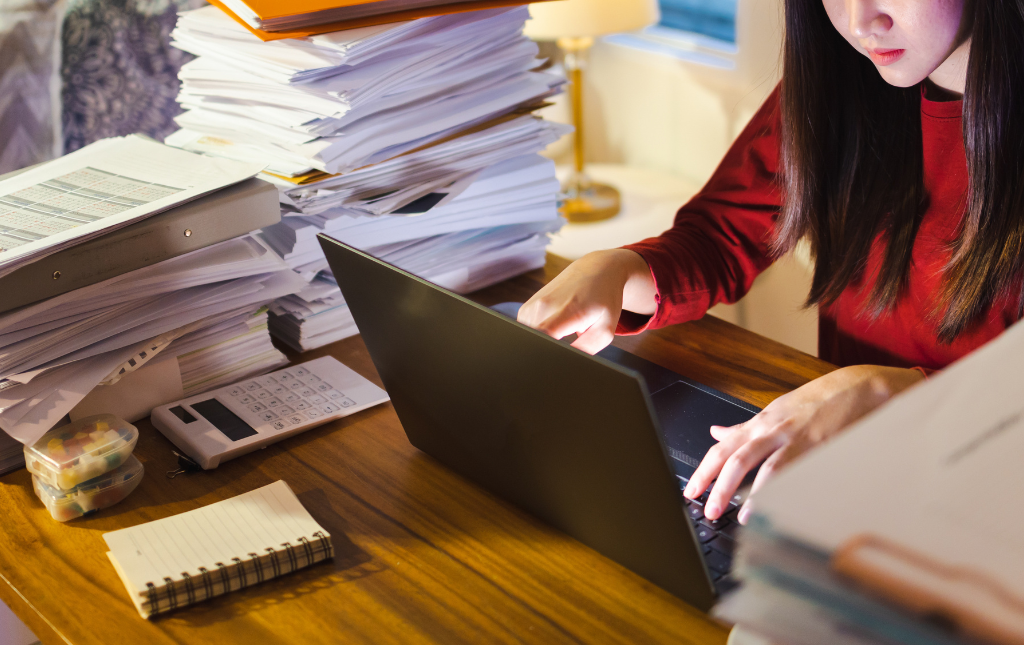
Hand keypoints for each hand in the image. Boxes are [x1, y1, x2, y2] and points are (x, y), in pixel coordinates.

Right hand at [517, 249, 656, 353]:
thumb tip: (569, 362)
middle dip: (545, 352)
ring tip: (563, 332)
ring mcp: (532, 305)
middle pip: (532, 342)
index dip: (544, 354)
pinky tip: (554, 327)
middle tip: (566, 345)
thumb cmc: (603, 300)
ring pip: (528, 339)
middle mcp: (545, 305)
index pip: (542, 336)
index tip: (552, 362)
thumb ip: (587, 348)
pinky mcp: (525, 308)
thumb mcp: (605, 328)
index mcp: (567, 311)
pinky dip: (538, 334)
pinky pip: (526, 331)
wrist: (596, 271)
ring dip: (543, 343)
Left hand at [683, 365, 924, 522]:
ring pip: (765, 465)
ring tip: (743, 517)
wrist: (858, 387)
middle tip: (708, 509)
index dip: (705, 470)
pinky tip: (781, 505)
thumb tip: (716, 433)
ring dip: (752, 493)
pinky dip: (787, 490)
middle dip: (719, 485)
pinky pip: (799, 470)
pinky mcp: (820, 446)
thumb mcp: (775, 410)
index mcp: (760, 422)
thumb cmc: (817, 401)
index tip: (692, 490)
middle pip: (737, 457)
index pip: (723, 448)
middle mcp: (772, 428)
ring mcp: (796, 437)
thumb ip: (745, 427)